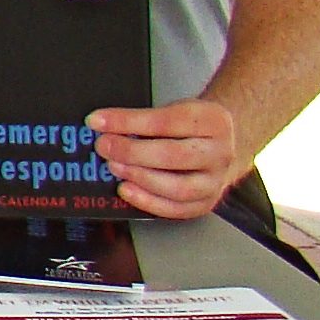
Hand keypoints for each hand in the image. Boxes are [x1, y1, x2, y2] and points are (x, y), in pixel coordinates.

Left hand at [92, 99, 241, 218]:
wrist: (222, 143)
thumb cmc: (191, 126)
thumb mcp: (175, 110)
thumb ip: (143, 118)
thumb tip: (101, 125)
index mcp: (213, 121)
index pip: (166, 121)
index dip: (127, 121)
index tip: (97, 121)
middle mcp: (220, 153)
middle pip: (173, 156)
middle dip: (131, 152)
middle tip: (104, 147)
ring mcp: (216, 181)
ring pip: (178, 188)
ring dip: (139, 178)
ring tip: (115, 167)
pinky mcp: (207, 202)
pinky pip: (178, 209)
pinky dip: (148, 202)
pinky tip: (126, 190)